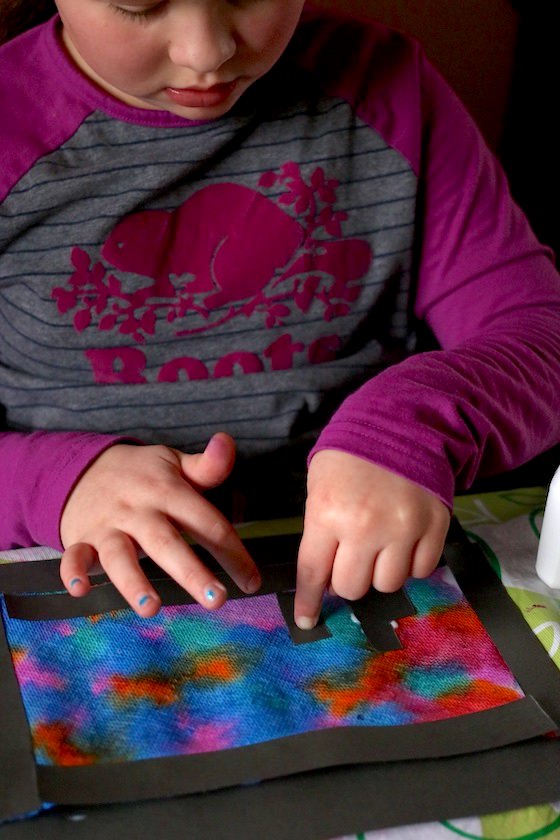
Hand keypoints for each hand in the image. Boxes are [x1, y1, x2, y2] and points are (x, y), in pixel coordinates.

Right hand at [59, 434, 260, 616]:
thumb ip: (207, 465)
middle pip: (166, 542)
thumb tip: (227, 442)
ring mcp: (108, 526)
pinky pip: (73, 556)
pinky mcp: (81, 539)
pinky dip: (74, 572)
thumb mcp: (174, 464)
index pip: (206, 521)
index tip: (252, 582)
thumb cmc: (143, 475)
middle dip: (192, 572)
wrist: (82, 468)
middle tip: (217, 599)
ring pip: (119, 555)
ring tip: (151, 608)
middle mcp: (139, 510)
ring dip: (133, 582)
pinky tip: (80, 590)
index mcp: (168, 491)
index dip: (232, 552)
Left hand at [294, 450, 449, 628]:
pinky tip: (404, 542)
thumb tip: (322, 578)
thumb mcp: (319, 485)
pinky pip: (421, 571)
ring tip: (380, 546)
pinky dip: (411, 564)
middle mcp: (365, 527)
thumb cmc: (351, 455)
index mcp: (328, 513)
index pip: (314, 573)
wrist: (403, 422)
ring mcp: (403, 528)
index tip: (307, 620)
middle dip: (347, 578)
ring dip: (380, 572)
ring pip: (388, 584)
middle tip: (351, 557)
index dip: (309, 601)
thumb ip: (319, 530)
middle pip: (352, 587)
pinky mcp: (435, 526)